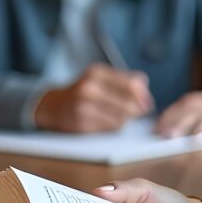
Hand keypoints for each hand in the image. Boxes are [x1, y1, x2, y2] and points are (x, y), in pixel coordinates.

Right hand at [34, 64, 153, 132]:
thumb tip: (145, 88)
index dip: (143, 96)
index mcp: (97, 73)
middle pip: (128, 104)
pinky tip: (109, 121)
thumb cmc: (85, 90)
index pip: (131, 84)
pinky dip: (113, 126)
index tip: (148, 102)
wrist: (53, 105)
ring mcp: (82, 107)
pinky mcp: (80, 124)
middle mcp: (89, 88)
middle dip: (137, 110)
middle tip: (138, 112)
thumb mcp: (101, 77)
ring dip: (125, 119)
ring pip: (121, 119)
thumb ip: (125, 79)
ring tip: (121, 115)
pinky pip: (109, 129)